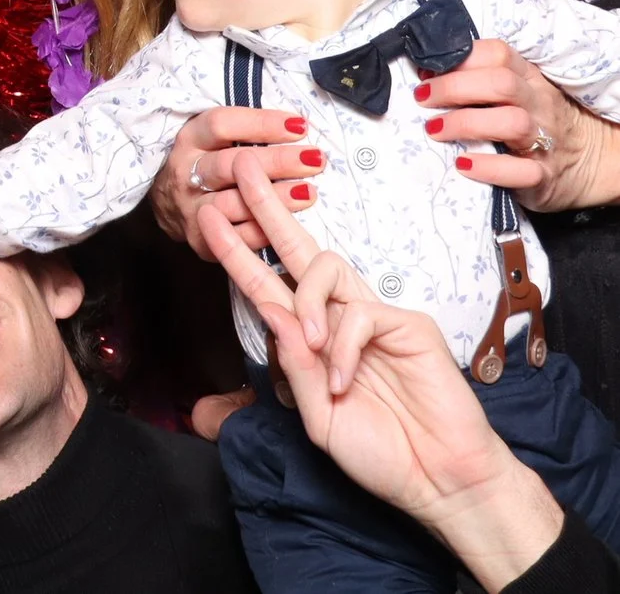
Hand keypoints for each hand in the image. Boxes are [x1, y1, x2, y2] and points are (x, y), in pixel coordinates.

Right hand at [150, 106, 317, 255]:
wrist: (171, 203)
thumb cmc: (207, 161)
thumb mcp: (214, 137)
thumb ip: (248, 131)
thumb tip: (298, 126)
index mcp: (191, 139)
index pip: (221, 125)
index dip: (262, 124)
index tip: (299, 126)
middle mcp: (185, 172)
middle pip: (229, 165)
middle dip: (275, 161)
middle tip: (314, 159)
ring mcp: (191, 207)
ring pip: (232, 203)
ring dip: (274, 199)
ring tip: (309, 192)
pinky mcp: (200, 239)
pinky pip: (235, 237)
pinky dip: (264, 231)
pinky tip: (291, 224)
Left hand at [202, 155, 562, 589]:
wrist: (437, 480)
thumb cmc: (380, 453)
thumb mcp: (317, 416)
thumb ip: (293, 368)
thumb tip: (273, 313)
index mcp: (313, 339)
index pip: (270, 285)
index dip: (239, 253)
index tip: (208, 218)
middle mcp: (339, 318)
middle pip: (299, 250)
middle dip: (267, 208)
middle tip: (240, 165)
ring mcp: (376, 316)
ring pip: (324, 270)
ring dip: (303, 304)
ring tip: (311, 351)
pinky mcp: (408, 324)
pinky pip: (358, 313)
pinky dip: (342, 347)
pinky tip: (345, 379)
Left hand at [419, 40, 601, 205]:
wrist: (586, 161)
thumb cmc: (533, 120)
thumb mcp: (515, 92)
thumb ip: (480, 78)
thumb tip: (427, 72)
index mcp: (528, 79)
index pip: (498, 53)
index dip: (460, 58)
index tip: (427, 72)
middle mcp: (538, 104)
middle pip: (501, 84)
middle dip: (454, 87)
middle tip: (423, 99)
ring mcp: (545, 140)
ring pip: (512, 122)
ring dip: (465, 123)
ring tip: (434, 130)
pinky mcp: (544, 176)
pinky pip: (521, 172)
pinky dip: (489, 168)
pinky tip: (463, 165)